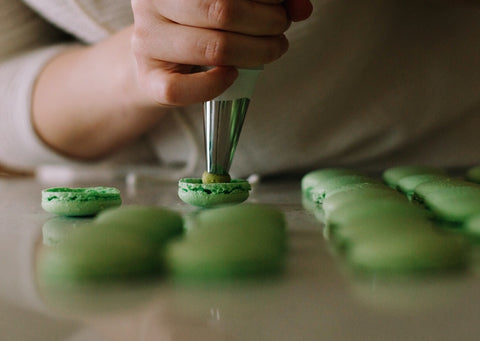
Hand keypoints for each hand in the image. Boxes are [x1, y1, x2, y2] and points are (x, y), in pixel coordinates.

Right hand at [131, 0, 312, 105]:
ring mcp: (147, 42)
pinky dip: (217, 85)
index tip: (282, 6)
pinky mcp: (149, 79)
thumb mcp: (226, 4)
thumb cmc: (197, 27)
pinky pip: (184, 89)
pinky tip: (232, 75)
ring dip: (257, 53)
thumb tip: (302, 7)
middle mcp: (152, 4)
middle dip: (267, 23)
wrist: (159, 61)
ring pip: (213, 49)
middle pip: (223, 11)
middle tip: (280, 29)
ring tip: (270, 50)